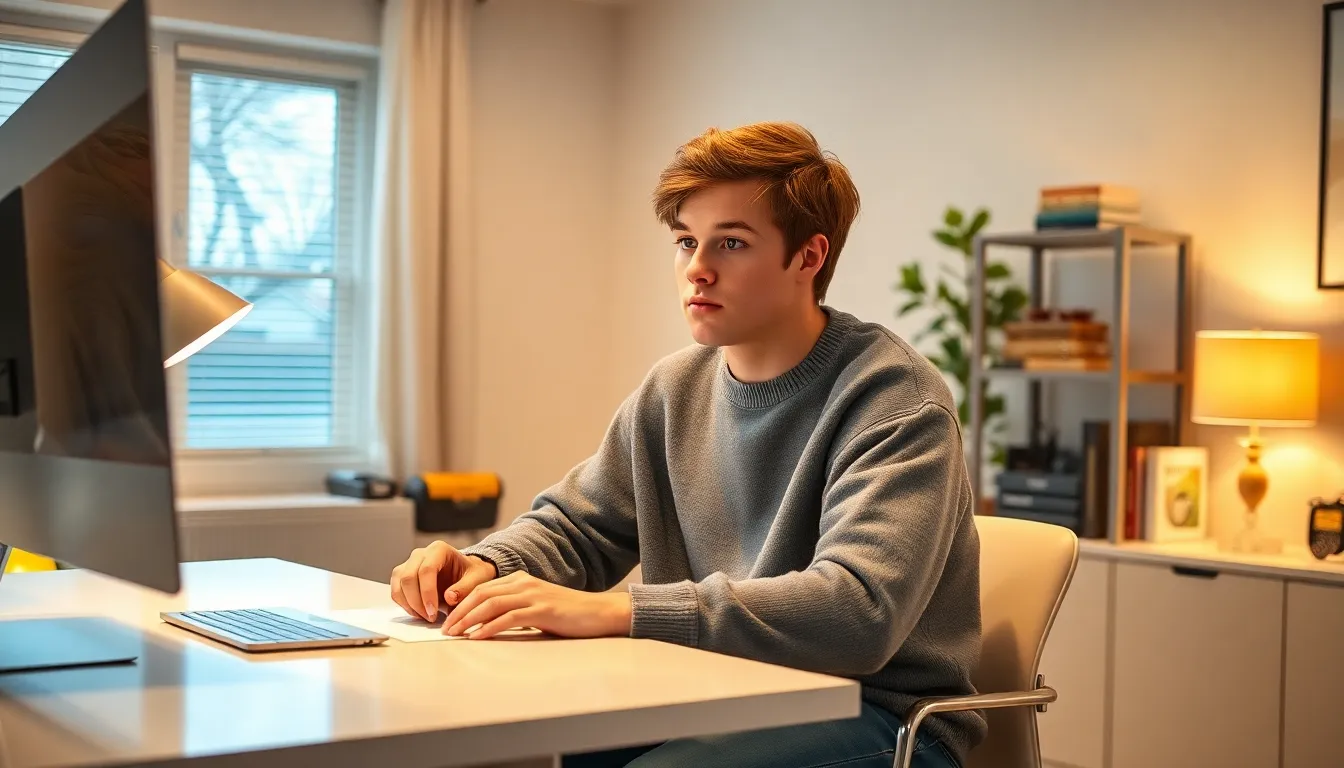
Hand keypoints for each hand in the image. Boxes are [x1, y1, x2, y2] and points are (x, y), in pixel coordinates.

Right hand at [389, 541, 497, 621]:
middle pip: (408, 577)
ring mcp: (409, 564)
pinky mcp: (402, 576)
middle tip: (430, 618)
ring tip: (426, 617)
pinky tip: (420, 613)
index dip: (427, 593)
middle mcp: (420, 554)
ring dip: (409, 605)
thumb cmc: (472, 574)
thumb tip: (449, 597)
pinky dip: (405, 605)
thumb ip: (465, 588)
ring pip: (399, 585)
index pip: (426, 570)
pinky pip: (396, 592)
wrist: (465, 574)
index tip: (433, 612)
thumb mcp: (478, 579)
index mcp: (439, 550)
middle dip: (417, 602)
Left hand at [442, 572, 631, 639]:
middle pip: (481, 594)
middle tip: (445, 629)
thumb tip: (486, 624)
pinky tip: (477, 637)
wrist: (597, 612)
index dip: (461, 604)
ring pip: (490, 604)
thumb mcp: (535, 607)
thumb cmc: (567, 614)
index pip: (482, 589)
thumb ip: (513, 610)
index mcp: (519, 579)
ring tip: (455, 634)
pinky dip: (489, 627)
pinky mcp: (541, 610)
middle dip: (459, 612)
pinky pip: (508, 617)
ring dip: (469, 620)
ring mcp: (532, 595)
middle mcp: (523, 583)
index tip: (448, 621)